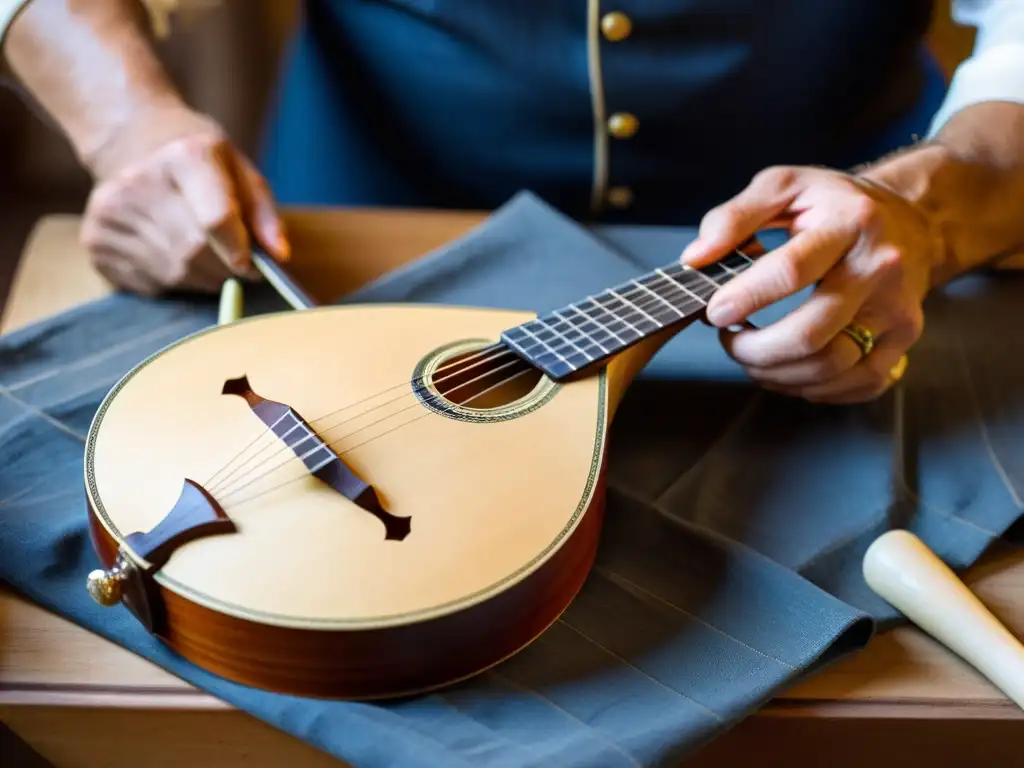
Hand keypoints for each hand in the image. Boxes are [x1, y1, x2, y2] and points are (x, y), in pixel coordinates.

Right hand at [79, 107, 288, 295]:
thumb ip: (263, 213)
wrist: (128, 137)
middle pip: (195, 253)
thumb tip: (278, 257)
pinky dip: (170, 280)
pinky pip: (149, 283)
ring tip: (200, 254)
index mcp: (186, 157)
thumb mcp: (237, 168)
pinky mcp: (94, 240)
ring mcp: (111, 212)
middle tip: (233, 265)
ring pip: (174, 274)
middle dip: (224, 270)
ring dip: (200, 278)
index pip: (216, 220)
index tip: (251, 265)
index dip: (239, 251)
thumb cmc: (196, 158)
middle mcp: (140, 182)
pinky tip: (168, 252)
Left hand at [680, 162, 943, 403]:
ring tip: (752, 355)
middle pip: (810, 334)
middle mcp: (879, 268)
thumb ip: (733, 217)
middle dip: (754, 350)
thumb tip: (696, 258)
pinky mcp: (905, 338)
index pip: (789, 272)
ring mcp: (897, 308)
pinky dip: (813, 388)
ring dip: (776, 374)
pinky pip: (858, 383)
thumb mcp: (783, 187)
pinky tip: (789, 369)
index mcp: (848, 223)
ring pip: (830, 366)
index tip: (714, 312)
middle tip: (729, 340)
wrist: (911, 220)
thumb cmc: (833, 204)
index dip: (744, 298)